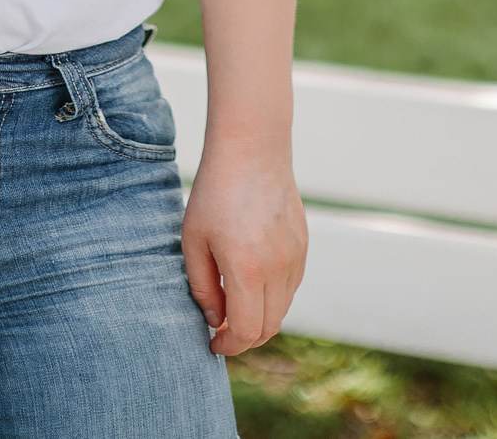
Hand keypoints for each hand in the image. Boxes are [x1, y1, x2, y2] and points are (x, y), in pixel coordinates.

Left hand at [181, 138, 306, 355]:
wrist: (253, 150)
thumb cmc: (215, 193)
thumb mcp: (193, 241)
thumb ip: (202, 287)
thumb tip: (216, 320)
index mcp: (247, 270)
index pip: (246, 331)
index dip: (228, 346)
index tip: (212, 344)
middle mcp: (278, 269)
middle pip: (268, 327)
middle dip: (244, 338)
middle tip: (221, 330)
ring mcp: (296, 257)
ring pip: (282, 309)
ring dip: (260, 318)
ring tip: (233, 305)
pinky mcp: (303, 246)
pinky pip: (290, 286)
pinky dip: (272, 296)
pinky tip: (251, 280)